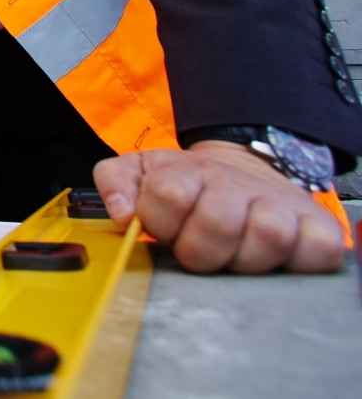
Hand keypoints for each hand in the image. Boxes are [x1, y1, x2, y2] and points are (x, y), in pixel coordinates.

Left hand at [94, 141, 344, 273]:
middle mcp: (235, 185)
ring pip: (267, 236)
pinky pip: (315, 250)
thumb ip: (116, 182)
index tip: (164, 229)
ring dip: (245, 258)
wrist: (242, 172)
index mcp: (187, 173)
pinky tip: (276, 257)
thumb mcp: (142, 173)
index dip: (160, 221)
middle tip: (197, 248)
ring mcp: (279, 205)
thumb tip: (123, 213)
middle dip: (199, 249)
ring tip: (233, 254)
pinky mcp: (316, 227)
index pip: (169, 194)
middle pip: (217, 222)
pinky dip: (299, 260)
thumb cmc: (187, 186)